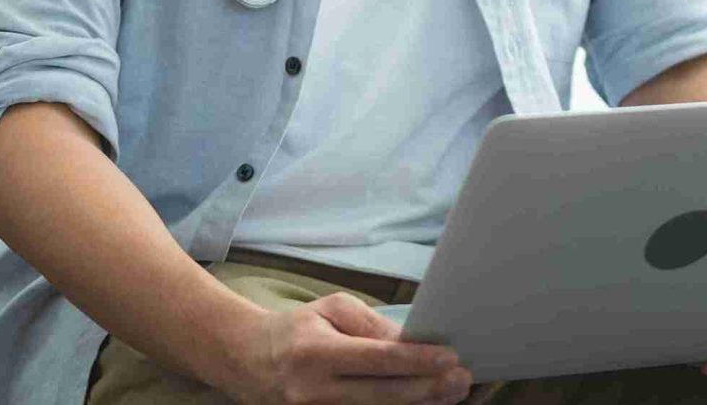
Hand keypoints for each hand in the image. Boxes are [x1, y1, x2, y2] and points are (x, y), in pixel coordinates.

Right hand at [227, 291, 471, 404]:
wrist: (245, 360)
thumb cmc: (296, 329)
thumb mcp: (331, 310)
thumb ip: (372, 326)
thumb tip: (411, 342)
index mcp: (316, 353)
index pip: (376, 359)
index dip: (416, 360)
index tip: (449, 358)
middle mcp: (312, 391)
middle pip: (381, 396)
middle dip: (426, 390)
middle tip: (461, 381)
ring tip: (448, 395)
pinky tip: (417, 404)